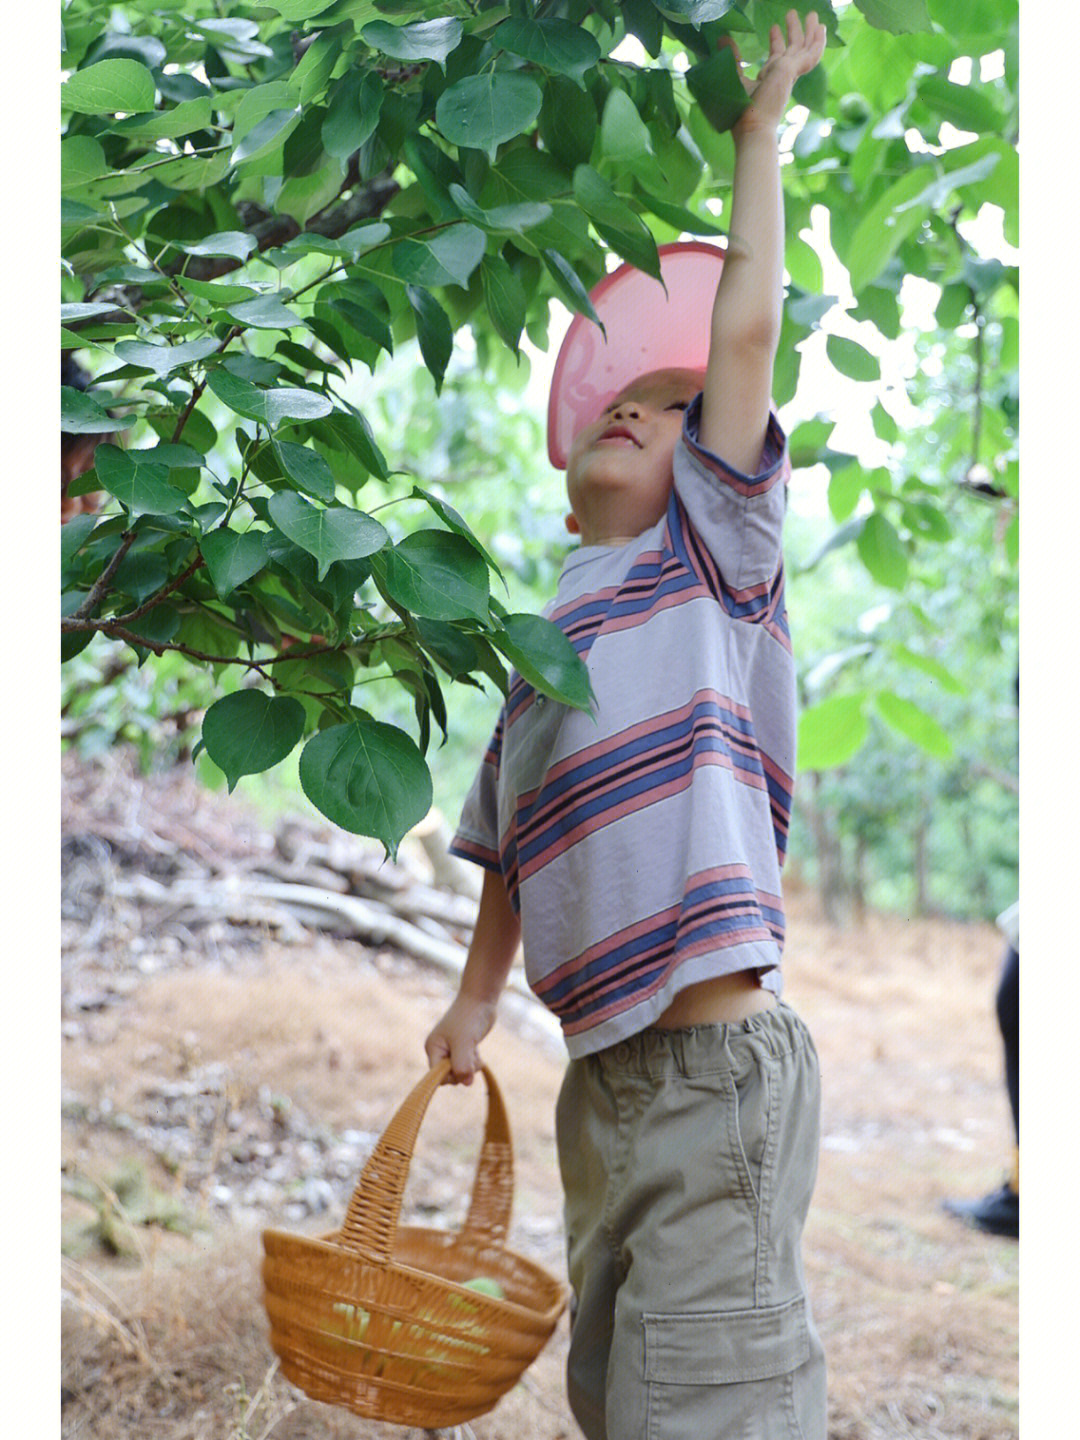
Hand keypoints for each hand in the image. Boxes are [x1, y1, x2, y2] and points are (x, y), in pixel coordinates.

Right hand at [424, 991, 497, 1084]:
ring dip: (471, 1065)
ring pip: (461, 1072)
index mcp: (433, 1048)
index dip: (450, 1075)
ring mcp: (451, 1050)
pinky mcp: (463, 1049)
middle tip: (471, 1056)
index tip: (462, 1064)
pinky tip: (477, 1050)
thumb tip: (467, 1083)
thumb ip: (462, 1065)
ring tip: (474, 1050)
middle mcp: (439, 1051)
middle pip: (449, 1076)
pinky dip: (475, 1062)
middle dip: (463, 1070)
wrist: (481, 999)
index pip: (437, 1076)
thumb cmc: (468, 1018)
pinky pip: (468, 1065)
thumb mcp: (464, 1043)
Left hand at [724, 9, 826, 137]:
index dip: (776, 40)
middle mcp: (782, 75)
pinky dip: (818, 42)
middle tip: (792, 13)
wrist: (752, 126)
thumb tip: (722, 39)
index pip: (776, 56)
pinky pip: (811, 55)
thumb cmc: (741, 110)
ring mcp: (789, 74)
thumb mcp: (735, 77)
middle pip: (792, 48)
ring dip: (808, 31)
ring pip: (804, 48)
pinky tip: (821, 28)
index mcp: (770, 79)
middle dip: (794, 31)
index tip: (774, 28)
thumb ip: (732, 59)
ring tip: (810, 14)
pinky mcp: (793, 72)